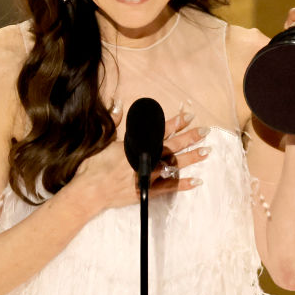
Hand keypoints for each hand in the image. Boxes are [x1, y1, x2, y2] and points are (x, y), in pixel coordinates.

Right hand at [67, 109, 209, 216]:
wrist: (89, 191)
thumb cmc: (93, 165)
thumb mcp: (102, 140)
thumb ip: (114, 121)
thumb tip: (118, 103)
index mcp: (134, 146)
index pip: (159, 132)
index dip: (175, 123)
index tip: (188, 116)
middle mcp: (143, 160)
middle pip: (170, 147)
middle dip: (189, 138)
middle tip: (205, 131)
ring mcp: (146, 176)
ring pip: (173, 165)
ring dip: (190, 158)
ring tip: (206, 151)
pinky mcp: (146, 192)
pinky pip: (167, 188)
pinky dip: (182, 184)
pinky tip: (196, 181)